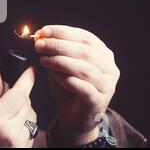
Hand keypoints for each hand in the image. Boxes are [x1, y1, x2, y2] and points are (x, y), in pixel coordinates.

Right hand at [0, 67, 36, 147]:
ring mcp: (19, 145)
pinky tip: (9, 127)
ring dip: (23, 110)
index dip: (27, 78)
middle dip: (20, 95)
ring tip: (5, 115)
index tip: (31, 70)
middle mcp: (11, 133)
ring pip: (32, 117)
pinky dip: (24, 124)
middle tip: (6, 95)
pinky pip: (31, 131)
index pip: (19, 93)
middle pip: (27, 104)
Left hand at [34, 25, 119, 144]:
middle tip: (39, 45)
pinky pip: (83, 88)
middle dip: (58, 45)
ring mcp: (107, 86)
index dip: (63, 32)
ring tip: (42, 60)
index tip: (43, 31)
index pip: (84, 36)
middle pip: (84, 50)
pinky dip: (67, 80)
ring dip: (59, 61)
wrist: (74, 117)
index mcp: (103, 54)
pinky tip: (55, 77)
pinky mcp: (99, 101)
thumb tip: (40, 36)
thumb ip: (55, 50)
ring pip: (84, 68)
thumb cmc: (68, 87)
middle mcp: (110, 68)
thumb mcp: (61, 64)